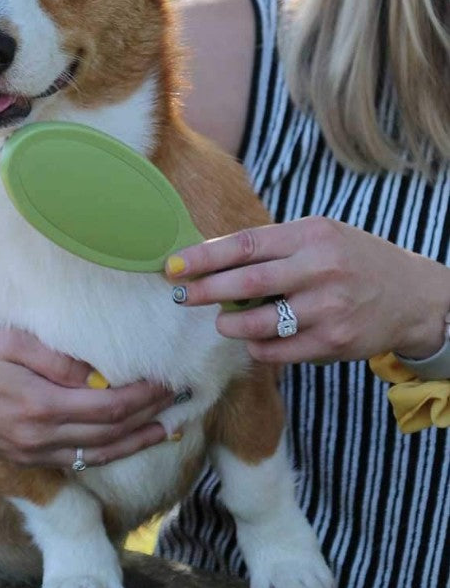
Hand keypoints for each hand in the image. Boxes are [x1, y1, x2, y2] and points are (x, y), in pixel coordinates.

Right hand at [0, 325, 176, 467]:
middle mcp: (37, 438)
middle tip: (181, 401)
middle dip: (150, 418)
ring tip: (168, 430)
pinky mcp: (20, 457)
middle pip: (109, 434)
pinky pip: (74, 460)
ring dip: (135, 442)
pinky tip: (122, 443)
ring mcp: (28, 453)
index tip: (169, 380)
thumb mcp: (10, 343)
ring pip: (96, 454)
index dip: (144, 397)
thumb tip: (100, 374)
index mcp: (38, 407)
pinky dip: (106, 453)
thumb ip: (58, 361)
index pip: (108, 407)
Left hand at [166, 216, 449, 364]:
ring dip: (229, 324)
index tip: (174, 265)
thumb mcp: (317, 237)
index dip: (203, 257)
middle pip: (245, 283)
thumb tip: (208, 258)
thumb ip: (271, 246)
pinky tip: (255, 339)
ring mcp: (328, 309)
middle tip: (180, 296)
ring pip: (257, 323)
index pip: (244, 244)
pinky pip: (277, 351)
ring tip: (222, 321)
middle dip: (204, 291)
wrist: (414, 296)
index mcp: (310, 236)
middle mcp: (319, 269)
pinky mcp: (333, 342)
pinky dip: (257, 347)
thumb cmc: (352, 260)